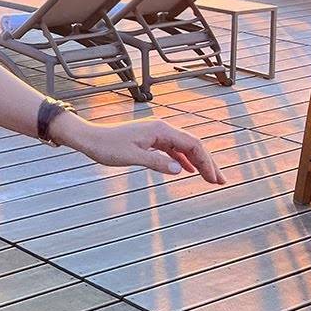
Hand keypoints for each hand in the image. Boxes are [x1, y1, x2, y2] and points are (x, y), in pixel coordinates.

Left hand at [59, 116, 226, 184]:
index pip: (193, 145)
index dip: (206, 162)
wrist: (89, 138)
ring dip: (197, 162)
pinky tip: (188, 170)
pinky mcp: (150, 139)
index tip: (214, 179)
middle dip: (208, 163)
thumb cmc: (107, 146)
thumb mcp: (132, 157)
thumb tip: (179, 170)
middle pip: (192, 145)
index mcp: (161, 130)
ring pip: (184, 147)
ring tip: (210, 178)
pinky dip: (182, 160)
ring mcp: (156, 133)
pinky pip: (173, 149)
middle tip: (221, 181)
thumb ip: (156, 163)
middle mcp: (162, 128)